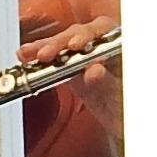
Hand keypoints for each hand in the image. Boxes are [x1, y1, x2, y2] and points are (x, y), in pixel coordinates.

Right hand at [22, 16, 121, 135]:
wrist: (126, 125)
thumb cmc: (130, 107)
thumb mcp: (122, 97)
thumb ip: (108, 83)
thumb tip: (93, 71)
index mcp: (122, 46)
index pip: (103, 31)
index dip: (87, 35)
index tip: (76, 45)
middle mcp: (103, 47)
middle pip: (79, 35)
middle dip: (61, 44)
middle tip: (47, 54)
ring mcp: (86, 58)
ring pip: (65, 46)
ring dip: (46, 49)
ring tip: (31, 53)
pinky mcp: (73, 71)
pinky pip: (57, 61)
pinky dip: (41, 61)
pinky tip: (27, 56)